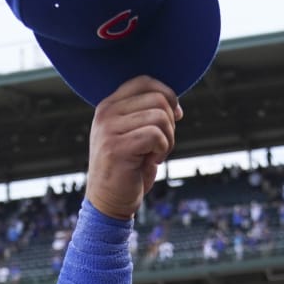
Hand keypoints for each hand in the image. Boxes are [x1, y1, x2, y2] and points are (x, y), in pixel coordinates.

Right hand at [85, 77, 180, 219]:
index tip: (173, 118)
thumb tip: (177, 106)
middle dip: (170, 123)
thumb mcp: (134, 135)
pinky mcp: (117, 147)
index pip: (144, 81)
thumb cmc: (127, 170)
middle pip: (158, 98)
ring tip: (155, 154)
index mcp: (109, 105)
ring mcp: (109, 129)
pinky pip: (156, 135)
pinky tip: (151, 162)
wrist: (109, 203)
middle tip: (161, 144)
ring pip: (160, 116)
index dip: (167, 96)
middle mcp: (106, 112)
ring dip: (168, 139)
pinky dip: (162, 150)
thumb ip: (148, 115)